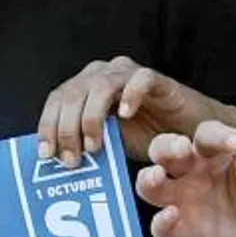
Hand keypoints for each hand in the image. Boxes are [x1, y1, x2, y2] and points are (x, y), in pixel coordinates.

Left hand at [38, 56, 235, 165]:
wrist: (188, 134)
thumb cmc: (146, 137)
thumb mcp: (107, 143)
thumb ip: (83, 144)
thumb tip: (53, 162)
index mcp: (86, 87)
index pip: (58, 98)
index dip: (48, 124)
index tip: (46, 154)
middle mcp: (103, 74)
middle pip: (73, 92)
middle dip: (67, 127)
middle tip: (71, 159)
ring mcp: (130, 74)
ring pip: (100, 85)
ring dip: (91, 116)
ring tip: (94, 145)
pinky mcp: (158, 80)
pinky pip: (141, 79)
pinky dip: (130, 95)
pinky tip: (125, 115)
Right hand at [134, 120, 235, 236]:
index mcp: (216, 150)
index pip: (207, 134)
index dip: (219, 136)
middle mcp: (195, 172)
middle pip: (165, 150)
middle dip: (166, 146)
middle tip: (182, 149)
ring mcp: (187, 202)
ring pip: (151, 186)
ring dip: (148, 179)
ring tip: (157, 176)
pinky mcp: (186, 232)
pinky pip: (161, 229)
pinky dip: (161, 222)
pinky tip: (171, 215)